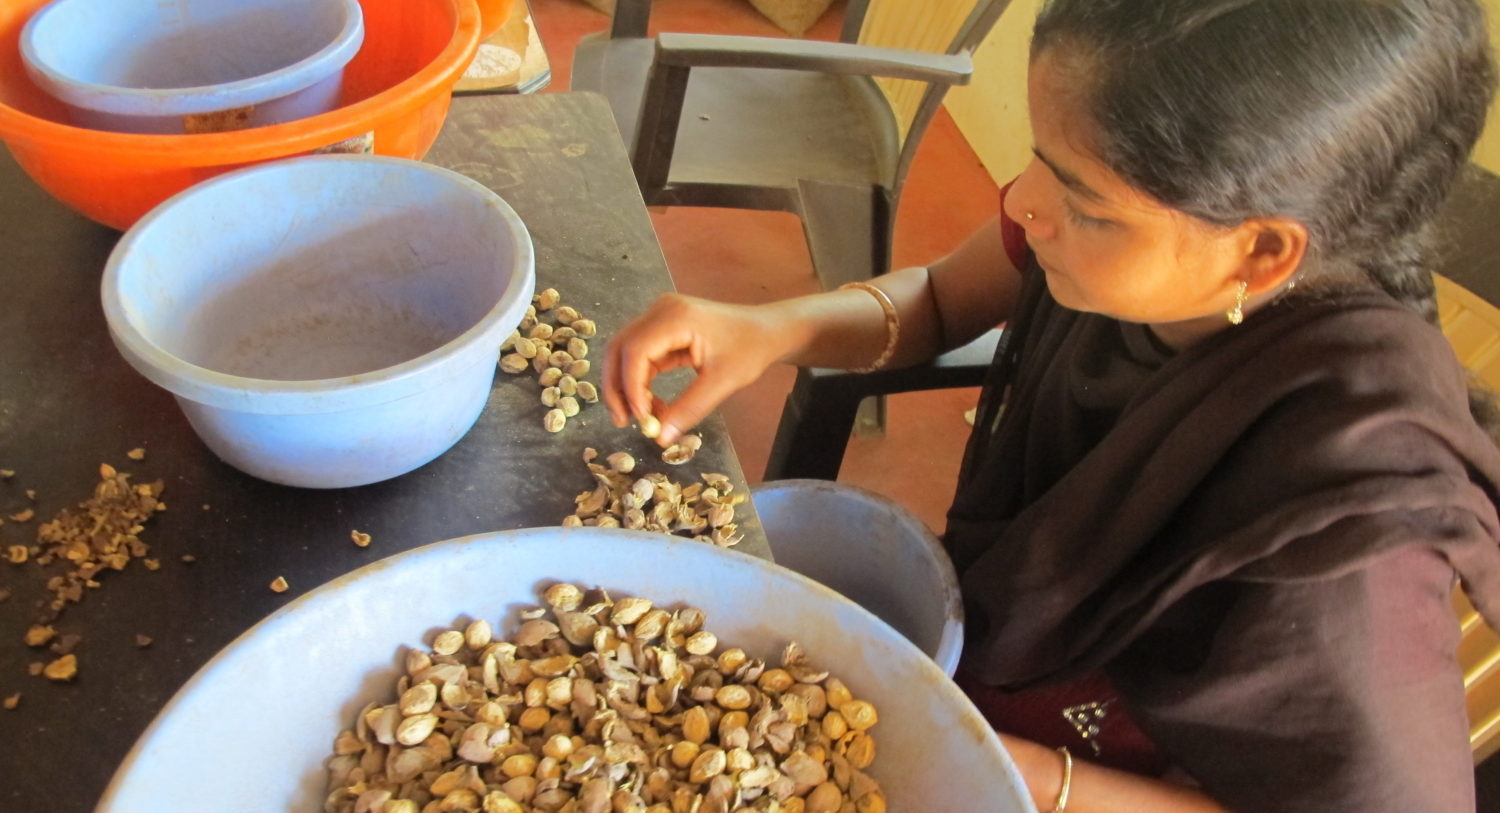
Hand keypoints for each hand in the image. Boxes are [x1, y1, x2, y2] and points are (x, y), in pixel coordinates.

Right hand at [603, 293, 791, 445]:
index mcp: (676, 317)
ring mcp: (659, 317)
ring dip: (625, 387)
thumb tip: (660, 438)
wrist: (765, 330)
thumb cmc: (750, 350)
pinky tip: (652, 406)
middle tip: (622, 422)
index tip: (640, 418)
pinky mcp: (662, 329)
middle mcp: (660, 311)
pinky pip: (639, 357)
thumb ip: (690, 409)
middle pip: (620, 348)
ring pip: (624, 353)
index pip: (635, 350)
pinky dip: (640, 383)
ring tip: (638, 419)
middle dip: (616, 387)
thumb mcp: (723, 382)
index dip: (630, 386)